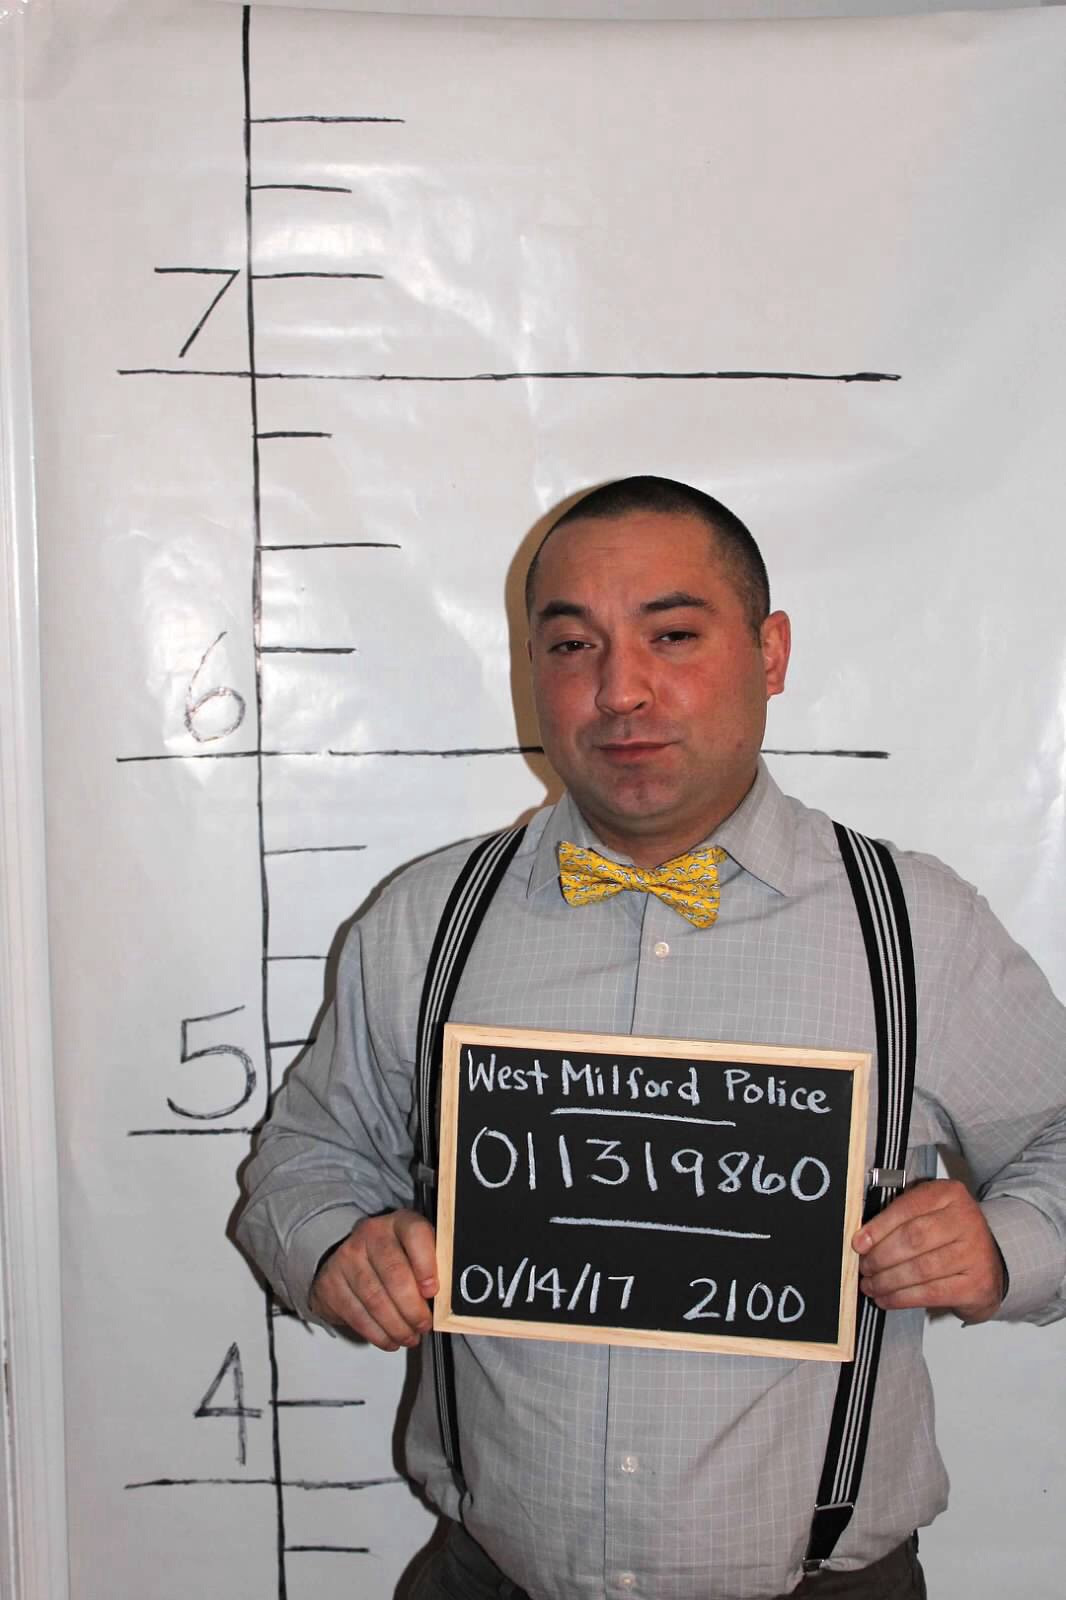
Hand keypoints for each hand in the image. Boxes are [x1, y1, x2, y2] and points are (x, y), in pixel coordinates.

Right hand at [310, 1209, 438, 1350]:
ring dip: (397, 1326)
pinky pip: (357, 1315)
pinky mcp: (330, 1283)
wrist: (347, 1255)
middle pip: (394, 1274)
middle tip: (424, 1325)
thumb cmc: (395, 1256)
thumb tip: (449, 1298)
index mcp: (400, 1222)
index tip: (433, 1292)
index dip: (426, 1264)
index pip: (415, 1234)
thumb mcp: (416, 1250)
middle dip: (413, 1308)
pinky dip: (377, 1334)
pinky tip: (390, 1340)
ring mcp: (347, 1258)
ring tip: (410, 1337)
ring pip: (375, 1299)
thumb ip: (434, 1266)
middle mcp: (371, 1234)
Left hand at [853, 1178, 1004, 1322]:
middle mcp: (967, 1220)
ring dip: (887, 1280)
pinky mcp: (977, 1285)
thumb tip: (863, 1239)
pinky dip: (902, 1298)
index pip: (908, 1207)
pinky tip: (887, 1298)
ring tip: (870, 1285)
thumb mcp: (929, 1211)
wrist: (988, 1264)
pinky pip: (931, 1293)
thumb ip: (900, 1216)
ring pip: (920, 1269)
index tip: (858, 1243)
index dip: (879, 1227)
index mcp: (950, 1194)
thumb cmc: (948, 1235)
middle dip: (881, 1256)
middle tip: (864, 1267)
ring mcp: (975, 1254)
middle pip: (913, 1239)